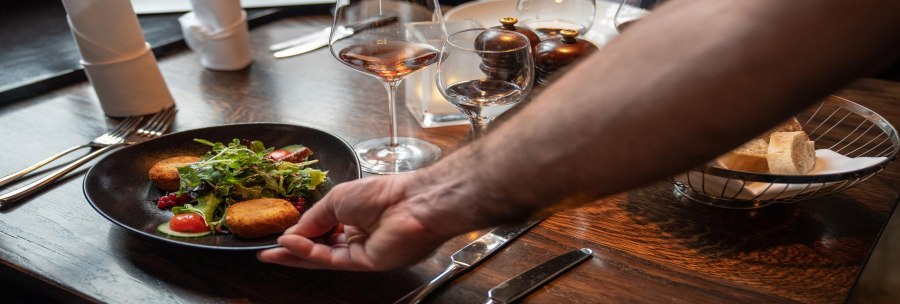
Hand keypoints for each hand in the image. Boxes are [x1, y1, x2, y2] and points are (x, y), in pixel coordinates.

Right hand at [257, 174, 452, 270]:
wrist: (412, 203)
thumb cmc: (381, 192)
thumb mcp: (337, 198)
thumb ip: (314, 217)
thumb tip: (294, 231)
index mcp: (355, 212)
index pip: (323, 227)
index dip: (301, 231)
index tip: (279, 233)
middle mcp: (358, 232)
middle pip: (321, 246)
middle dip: (293, 249)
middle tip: (268, 252)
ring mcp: (362, 249)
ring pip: (323, 256)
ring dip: (297, 254)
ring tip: (272, 252)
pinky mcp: (365, 263)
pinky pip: (331, 259)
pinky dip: (309, 254)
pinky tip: (291, 246)